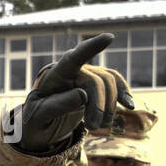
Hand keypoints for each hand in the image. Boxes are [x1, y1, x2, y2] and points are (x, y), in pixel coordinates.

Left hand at [13, 33, 136, 152]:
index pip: (73, 58)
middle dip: (98, 106)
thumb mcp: (39, 116)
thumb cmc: (36, 117)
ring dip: (109, 106)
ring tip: (101, 126)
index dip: (91, 48)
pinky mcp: (98, 85)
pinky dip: (122, 94)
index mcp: (56, 74)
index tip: (109, 38)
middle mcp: (74, 70)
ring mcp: (88, 75)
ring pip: (109, 84)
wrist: (41, 121)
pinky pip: (115, 84)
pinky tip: (128, 106)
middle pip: (95, 82)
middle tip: (93, 127)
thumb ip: (57, 106)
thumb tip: (83, 95)